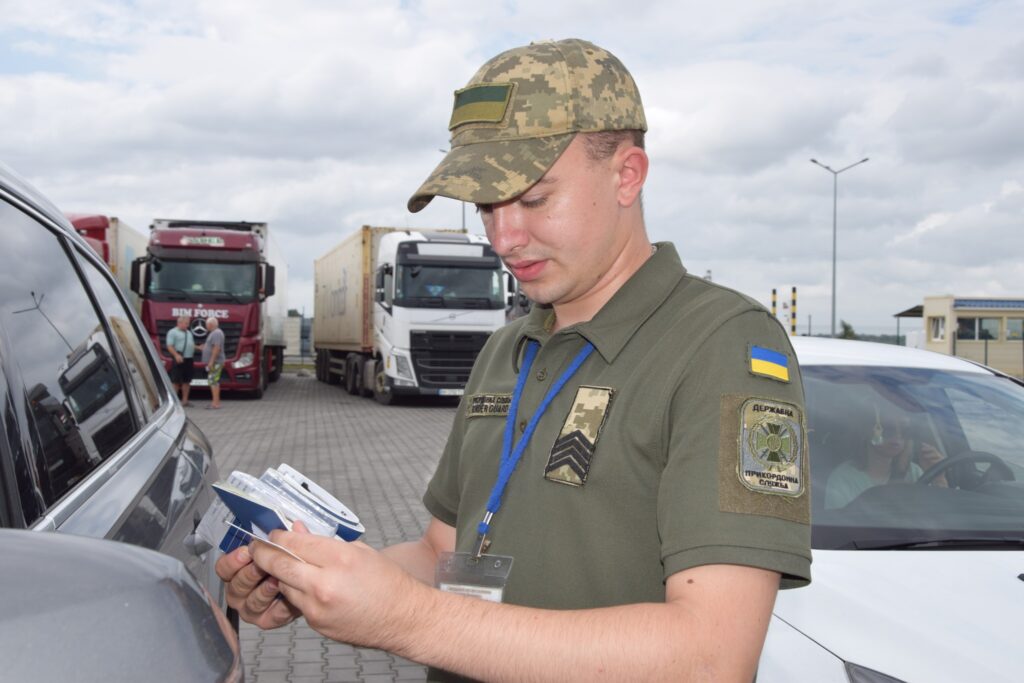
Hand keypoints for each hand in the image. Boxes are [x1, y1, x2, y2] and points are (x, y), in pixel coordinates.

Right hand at [216, 543, 301, 629]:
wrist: (306, 587)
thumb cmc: (289, 565)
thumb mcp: (290, 547)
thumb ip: (292, 539)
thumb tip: (297, 527)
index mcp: (238, 571)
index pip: (223, 568)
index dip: (232, 561)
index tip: (246, 552)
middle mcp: (240, 592)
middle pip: (235, 586)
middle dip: (249, 574)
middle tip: (262, 565)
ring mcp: (252, 608)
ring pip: (250, 602)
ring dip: (263, 590)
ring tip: (276, 580)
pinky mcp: (267, 620)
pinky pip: (269, 615)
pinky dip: (278, 605)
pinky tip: (284, 594)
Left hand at [251, 527, 432, 650]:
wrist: (403, 618)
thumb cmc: (388, 583)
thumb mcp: (360, 551)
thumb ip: (324, 542)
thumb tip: (297, 531)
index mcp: (340, 559)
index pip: (295, 542)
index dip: (278, 536)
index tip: (273, 534)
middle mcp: (325, 584)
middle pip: (279, 565)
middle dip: (263, 554)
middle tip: (256, 548)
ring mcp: (318, 607)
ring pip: (283, 584)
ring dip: (279, 574)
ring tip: (281, 565)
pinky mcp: (316, 623)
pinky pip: (296, 602)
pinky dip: (296, 592)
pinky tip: (305, 585)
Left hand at [919, 442, 947, 486]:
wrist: (934, 477)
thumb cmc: (927, 468)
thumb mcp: (922, 461)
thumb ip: (920, 456)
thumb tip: (918, 450)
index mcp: (933, 454)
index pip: (930, 448)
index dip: (926, 445)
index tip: (921, 444)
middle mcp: (937, 455)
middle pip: (933, 449)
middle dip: (927, 448)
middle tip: (922, 449)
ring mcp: (941, 459)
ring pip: (936, 454)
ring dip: (930, 455)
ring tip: (924, 456)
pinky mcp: (943, 464)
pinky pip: (939, 460)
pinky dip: (934, 460)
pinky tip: (930, 461)